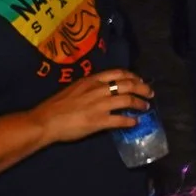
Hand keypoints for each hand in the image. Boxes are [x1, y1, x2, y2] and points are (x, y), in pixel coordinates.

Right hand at [35, 70, 152, 143]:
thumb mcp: (74, 89)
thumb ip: (90, 88)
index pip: (118, 73)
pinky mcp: (98, 121)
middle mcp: (98, 90)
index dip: (132, 76)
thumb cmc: (56, 106)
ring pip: (127, 100)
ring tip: (146, 107)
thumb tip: (104, 90)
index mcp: (91, 80)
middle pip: (127, 85)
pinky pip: (120, 120)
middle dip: (142, 88)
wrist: (45, 121)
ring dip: (140, 103)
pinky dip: (130, 121)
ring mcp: (99, 105)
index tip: (139, 80)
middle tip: (150, 93)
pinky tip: (135, 122)